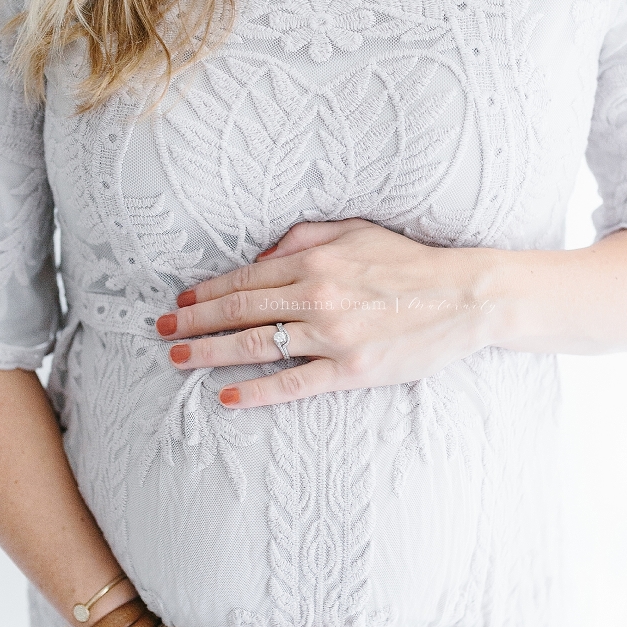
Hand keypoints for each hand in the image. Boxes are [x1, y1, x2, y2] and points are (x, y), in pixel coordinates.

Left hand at [155, 219, 498, 406]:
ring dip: (210, 352)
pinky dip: (257, 390)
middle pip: (239, 310)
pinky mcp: (351, 370)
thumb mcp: (357, 230)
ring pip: (255, 345)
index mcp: (316, 261)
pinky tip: (227, 396)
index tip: (180, 302)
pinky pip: (293, 382)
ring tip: (178, 359)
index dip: (207, 292)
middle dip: (194, 322)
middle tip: (162, 332)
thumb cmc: (409, 262)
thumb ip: (305, 237)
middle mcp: (317, 296)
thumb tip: (262, 255)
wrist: (465, 296)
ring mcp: (333, 336)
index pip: (246, 278)